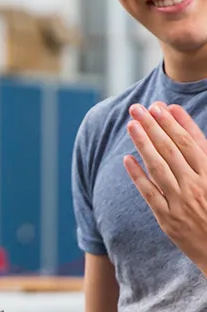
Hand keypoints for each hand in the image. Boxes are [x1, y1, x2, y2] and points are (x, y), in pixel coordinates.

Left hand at [125, 102, 206, 272]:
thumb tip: (183, 124)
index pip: (191, 143)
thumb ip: (204, 152)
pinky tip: (127, 158)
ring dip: (143, 144)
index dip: (174, 123)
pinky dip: (137, 175)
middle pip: (171, 150)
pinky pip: (149, 193)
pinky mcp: (168, 219)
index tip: (161, 106)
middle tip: (138, 108)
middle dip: (153, 126)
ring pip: (158, 167)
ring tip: (132, 124)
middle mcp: (197, 187)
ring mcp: (181, 203)